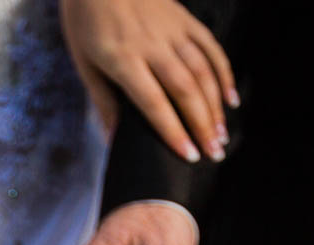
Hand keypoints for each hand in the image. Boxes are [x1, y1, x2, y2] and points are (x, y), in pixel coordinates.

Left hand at [61, 0, 235, 160]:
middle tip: (214, 153)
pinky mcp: (184, 18)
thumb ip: (102, 100)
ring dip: (216, 105)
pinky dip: (224, 73)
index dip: (173, 131)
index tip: (189, 156)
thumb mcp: (83, 61)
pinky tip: (231, 98)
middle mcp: (152, 45)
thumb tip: (113, 140)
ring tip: (222, 134)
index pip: (153, 102)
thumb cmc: (85, 19)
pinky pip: (210, 47)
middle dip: (202, 125)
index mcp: (122, 58)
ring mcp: (172, 30)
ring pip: (202, 70)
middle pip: (185, 89)